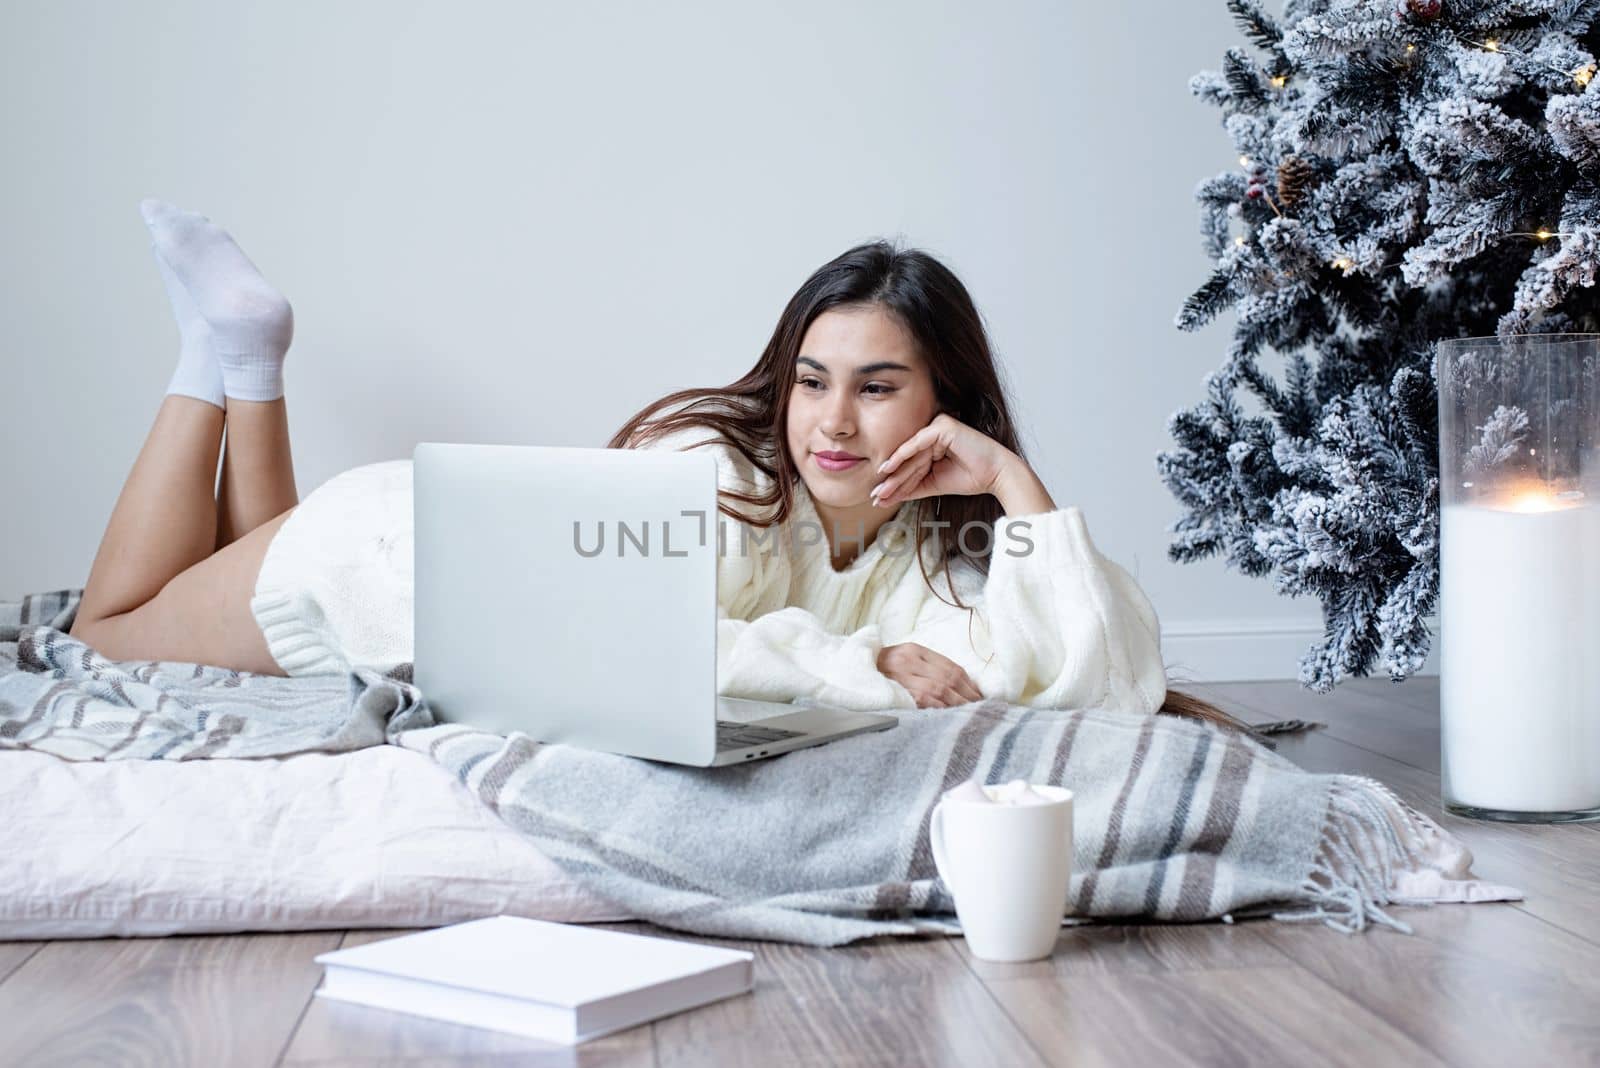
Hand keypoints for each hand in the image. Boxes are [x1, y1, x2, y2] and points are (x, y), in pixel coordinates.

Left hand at [871, 413, 1020, 508]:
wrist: (997, 475)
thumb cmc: (971, 477)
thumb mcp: (934, 484)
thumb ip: (912, 487)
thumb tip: (887, 497)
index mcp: (931, 442)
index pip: (909, 464)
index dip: (894, 482)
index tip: (878, 498)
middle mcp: (933, 431)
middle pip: (908, 460)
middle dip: (892, 481)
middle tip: (875, 497)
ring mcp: (937, 425)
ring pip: (911, 454)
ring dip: (896, 475)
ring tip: (881, 491)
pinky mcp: (943, 424)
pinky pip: (918, 442)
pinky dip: (903, 456)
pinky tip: (889, 468)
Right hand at [877, 642, 983, 708]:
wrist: (852, 673)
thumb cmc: (881, 672)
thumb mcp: (905, 661)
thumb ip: (928, 668)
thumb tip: (960, 686)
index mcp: (914, 650)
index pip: (951, 666)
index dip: (969, 683)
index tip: (979, 695)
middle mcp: (909, 659)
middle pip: (949, 678)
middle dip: (969, 695)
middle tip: (982, 707)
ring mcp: (902, 676)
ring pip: (941, 689)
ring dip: (960, 703)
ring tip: (972, 713)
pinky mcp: (898, 692)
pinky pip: (927, 701)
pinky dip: (943, 708)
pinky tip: (952, 715)